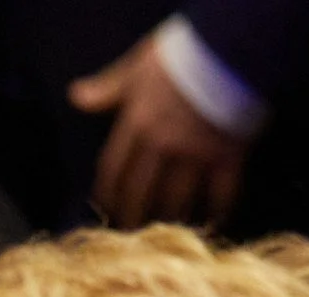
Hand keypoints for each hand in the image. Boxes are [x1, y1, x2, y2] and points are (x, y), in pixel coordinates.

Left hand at [71, 36, 247, 227]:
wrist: (232, 47)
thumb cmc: (183, 54)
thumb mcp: (138, 66)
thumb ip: (108, 87)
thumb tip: (76, 96)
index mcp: (137, 125)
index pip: (113, 168)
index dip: (106, 193)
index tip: (102, 209)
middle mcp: (161, 145)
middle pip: (140, 191)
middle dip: (131, 217)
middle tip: (127, 236)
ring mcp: (195, 153)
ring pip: (177, 198)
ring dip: (169, 220)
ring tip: (163, 236)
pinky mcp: (228, 155)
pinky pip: (222, 191)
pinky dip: (218, 210)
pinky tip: (214, 224)